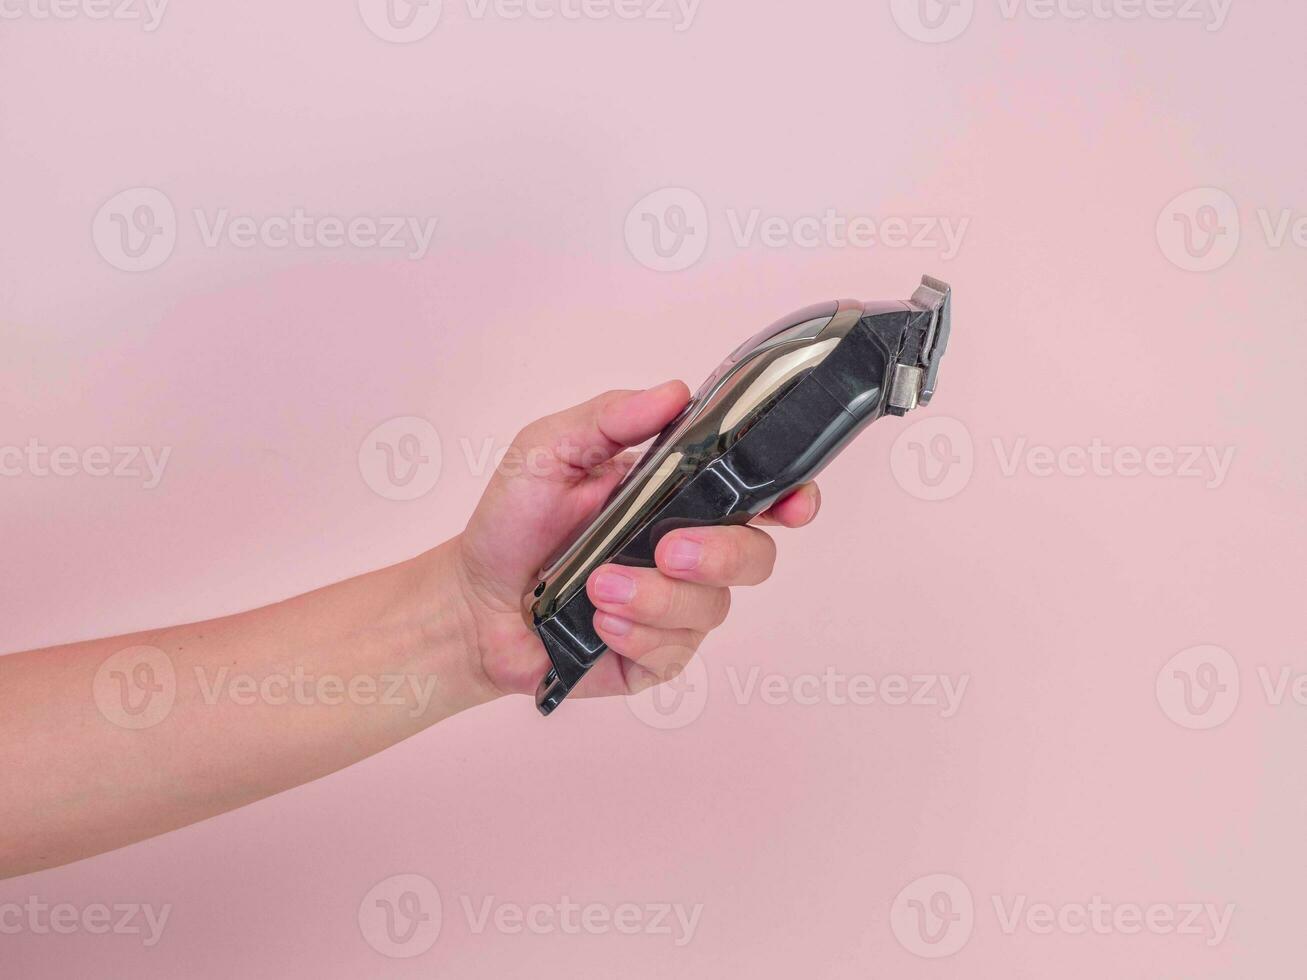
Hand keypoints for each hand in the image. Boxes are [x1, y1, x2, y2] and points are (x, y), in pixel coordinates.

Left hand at [452, 381, 820, 700]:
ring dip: (656, 596)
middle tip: (668, 549)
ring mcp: (676, 608)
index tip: (792, 504)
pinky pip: (675, 651)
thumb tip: (674, 393)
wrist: (472, 601)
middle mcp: (689, 551)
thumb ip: (609, 418)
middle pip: (756, 555)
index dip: (791, 498)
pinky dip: (636, 633)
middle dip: (721, 553)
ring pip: (713, 607)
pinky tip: (597, 621)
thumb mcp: (548, 451)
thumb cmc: (512, 523)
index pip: (759, 494)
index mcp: (677, 496)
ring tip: (597, 587)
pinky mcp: (655, 656)